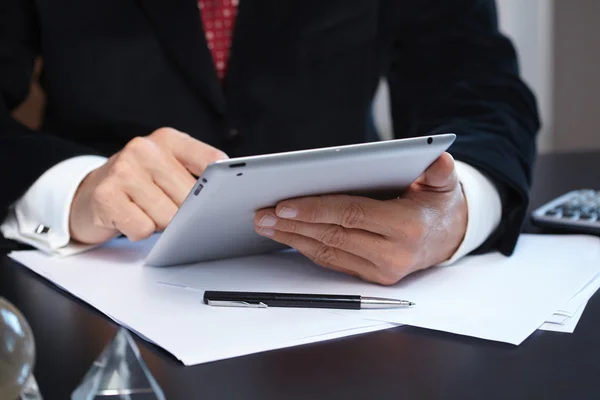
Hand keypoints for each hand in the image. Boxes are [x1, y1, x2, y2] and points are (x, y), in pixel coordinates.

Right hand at [70, 127, 226, 243]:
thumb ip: (196, 176)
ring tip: (145, 211)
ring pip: (168, 217)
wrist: (87, 196)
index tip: (223, 199)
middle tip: (166, 207)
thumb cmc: (138, 186)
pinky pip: (143, 229)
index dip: (222, 186)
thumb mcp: (168, 169)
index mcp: (168, 139)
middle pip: (190, 197)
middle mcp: (145, 148)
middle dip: (184, 213)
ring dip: (160, 224)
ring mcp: (123, 170)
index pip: (212, 161)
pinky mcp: (106, 195)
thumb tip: (225, 201)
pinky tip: (129, 218)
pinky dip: (139, 232)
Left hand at [254, 153, 467, 284]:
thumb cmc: (437, 205)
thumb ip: (439, 171)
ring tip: (266, 225)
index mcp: (407, 227)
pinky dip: (306, 249)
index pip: (352, 215)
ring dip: (293, 238)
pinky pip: (332, 262)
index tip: (285, 203)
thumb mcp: (444, 183)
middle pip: (332, 236)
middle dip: (293, 224)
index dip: (316, 209)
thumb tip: (437, 159)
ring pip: (327, 252)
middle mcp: (393, 254)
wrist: (447, 238)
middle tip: (262, 214)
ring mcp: (381, 271)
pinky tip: (288, 236)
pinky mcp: (371, 277)